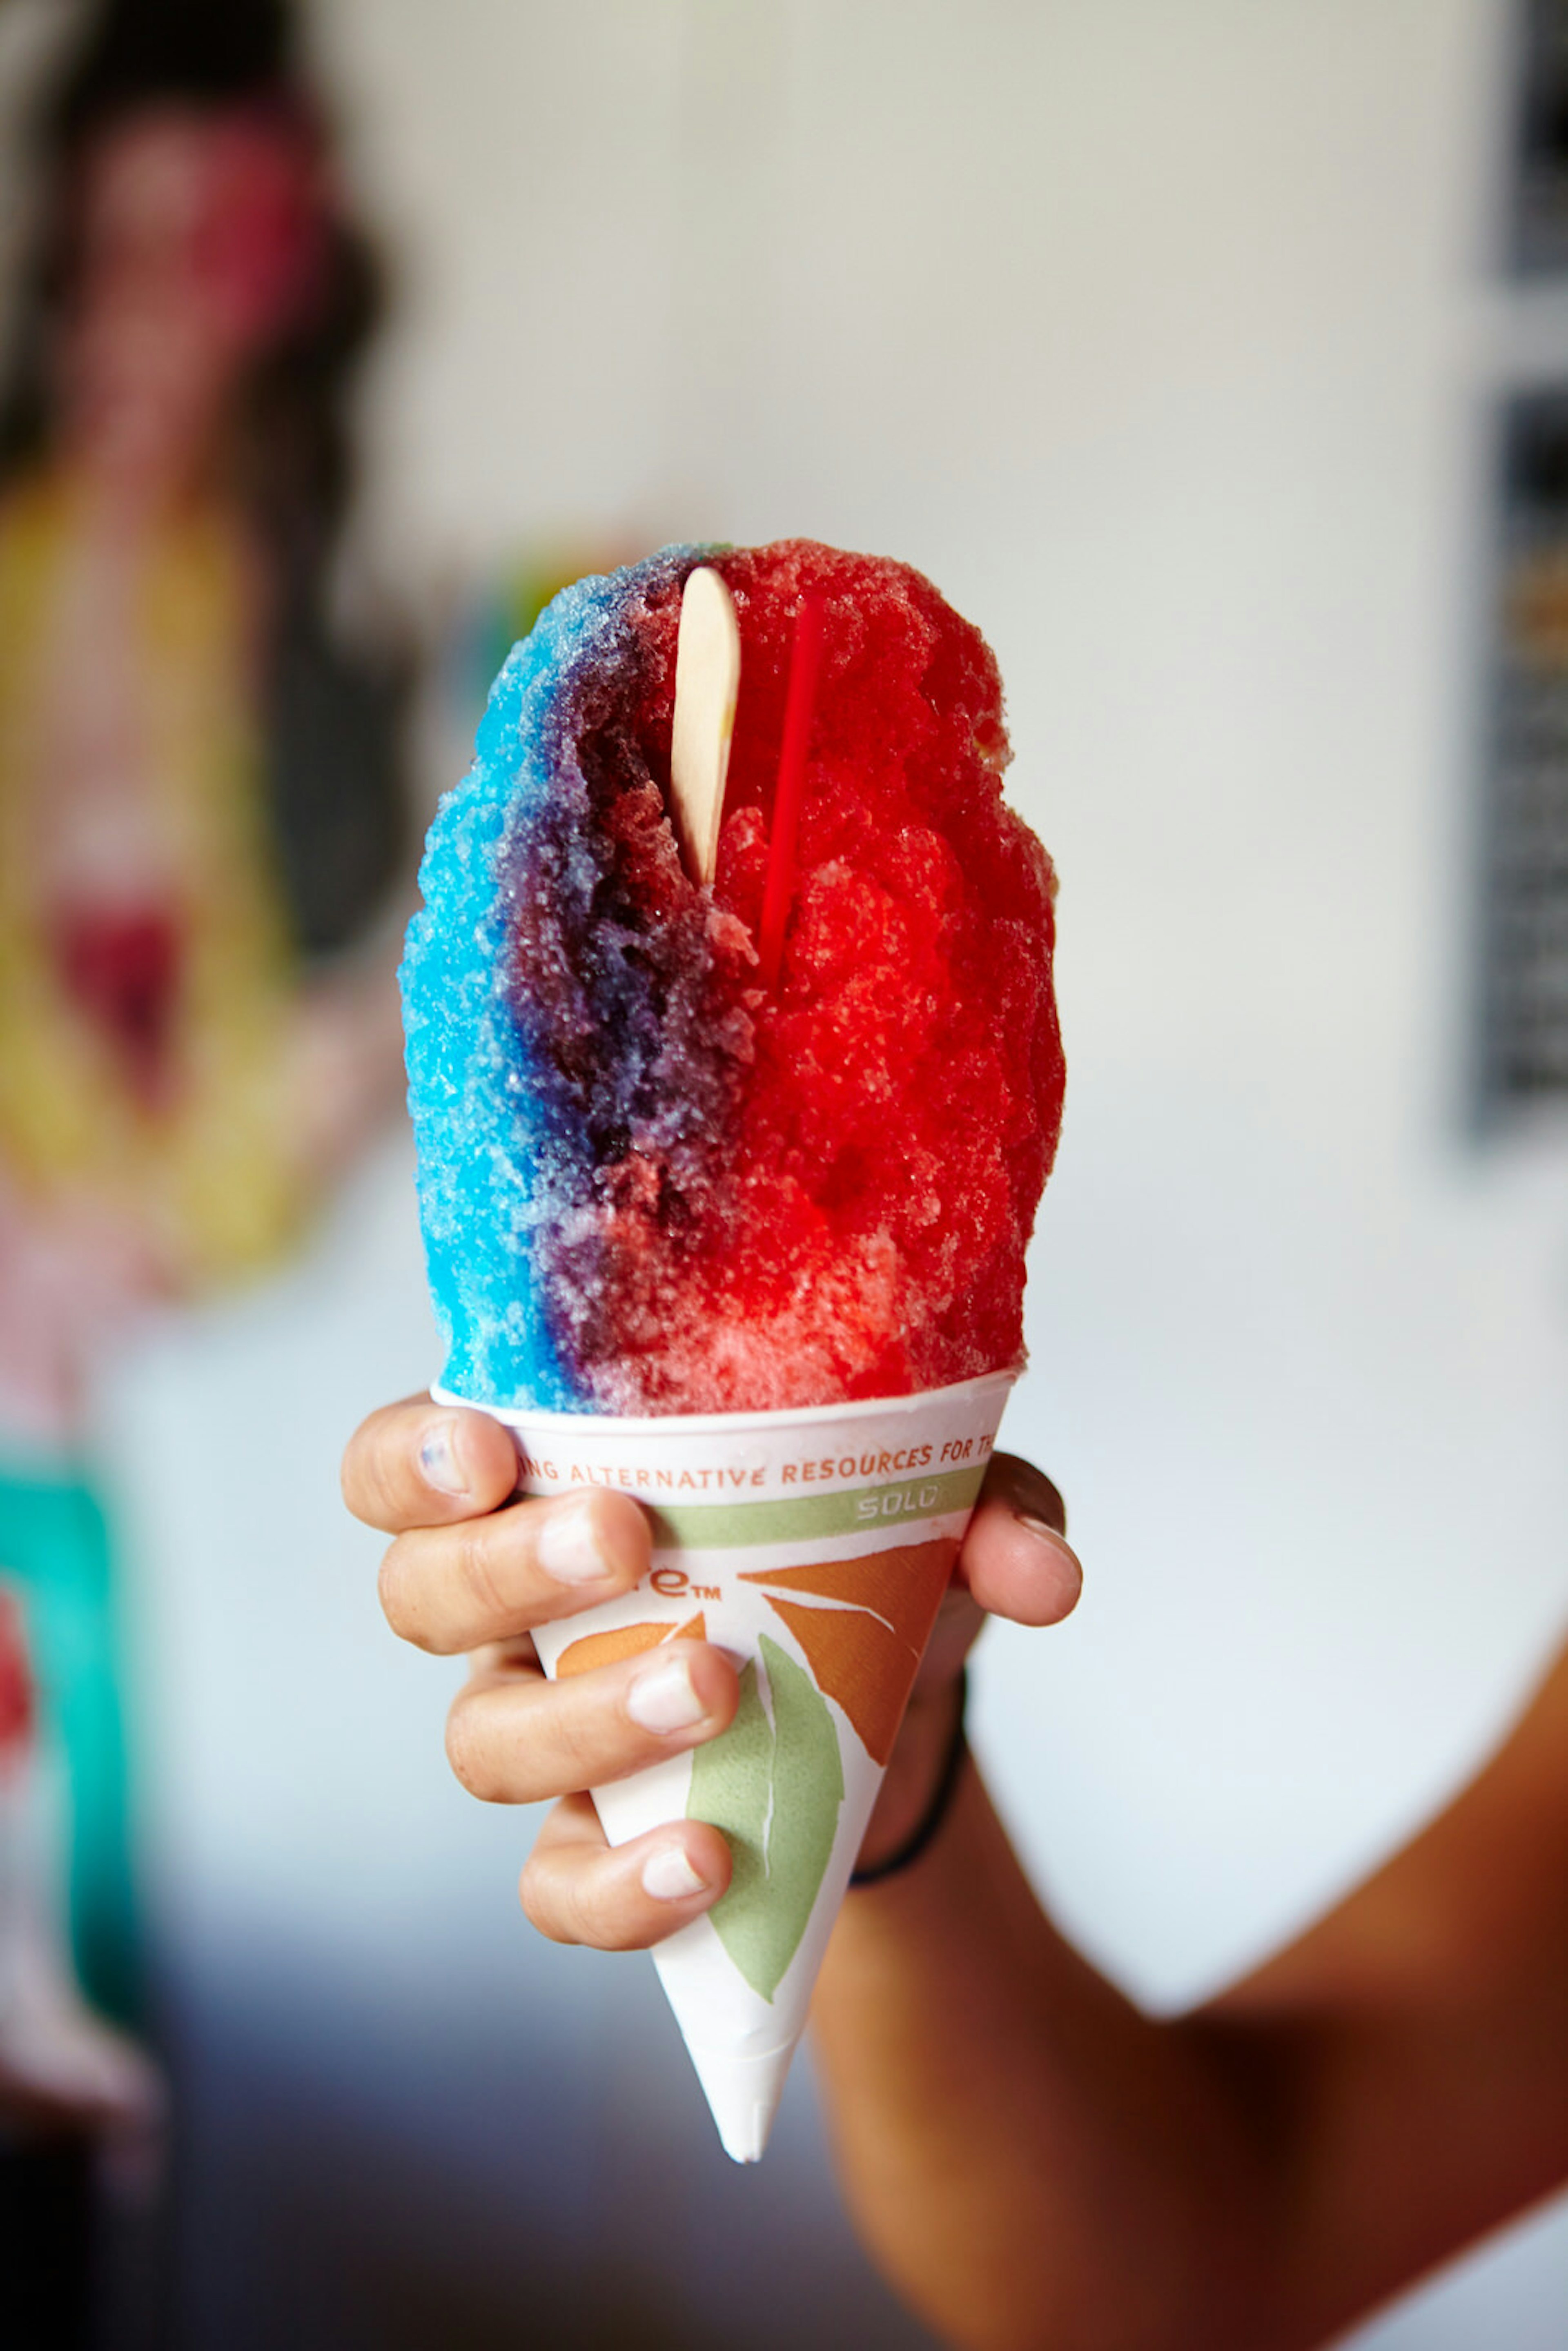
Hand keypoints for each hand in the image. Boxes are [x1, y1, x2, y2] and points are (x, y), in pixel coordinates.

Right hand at [342, 1398, 1081, 1948]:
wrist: (893, 1706)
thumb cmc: (864, 1560)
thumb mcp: (936, 1510)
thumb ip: (991, 1509)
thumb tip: (1043, 1570)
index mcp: (551, 1481)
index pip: (403, 1459)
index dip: (412, 1458)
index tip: (491, 1449)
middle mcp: (514, 1604)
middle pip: (418, 1592)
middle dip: (505, 1567)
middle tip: (624, 1542)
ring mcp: (540, 1728)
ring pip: (482, 1740)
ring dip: (585, 1719)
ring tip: (709, 1691)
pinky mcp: (590, 1840)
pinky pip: (554, 1883)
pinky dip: (622, 1884)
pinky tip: (707, 1861)